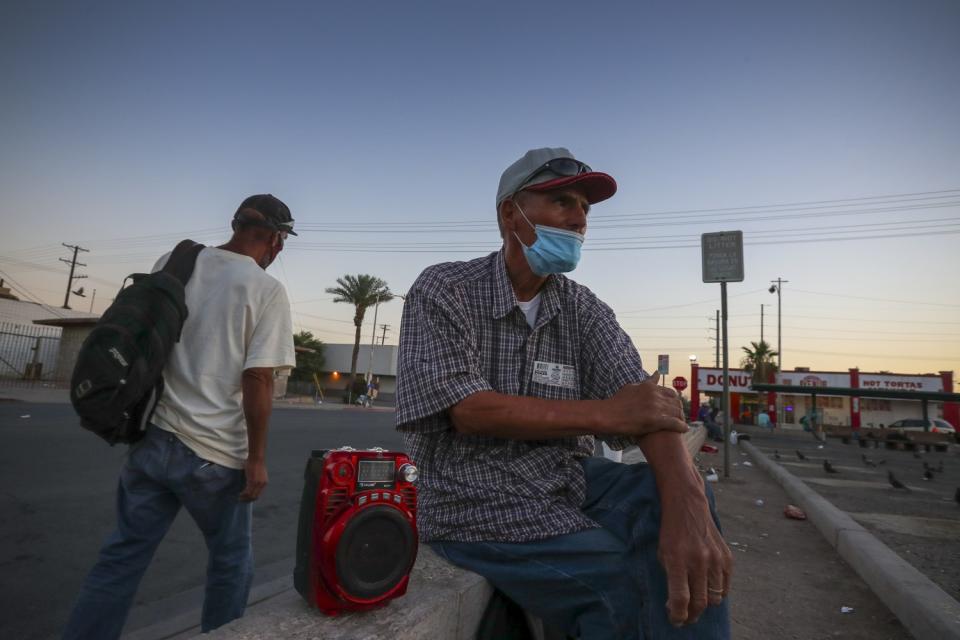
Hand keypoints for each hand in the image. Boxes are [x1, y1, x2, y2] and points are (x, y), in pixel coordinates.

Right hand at [239, 458, 267, 501]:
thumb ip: (255, 479)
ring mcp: (257, 484)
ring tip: (239, 498)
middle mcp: (262, 484)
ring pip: (250, 496)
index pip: (258, 494)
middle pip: (255, 497)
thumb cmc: (256, 463)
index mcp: (264, 483)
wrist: (257, 457)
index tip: (246, 498)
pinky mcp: (252, 481)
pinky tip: (239, 494)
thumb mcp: (258, 473)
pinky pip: (247, 492)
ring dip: (244, 498)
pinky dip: (243, 495)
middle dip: (247, 500)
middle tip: (241, 500)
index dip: (251, 498)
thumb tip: (249, 483)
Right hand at [606, 372, 687, 437]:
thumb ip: (646, 382)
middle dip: (679, 410)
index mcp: (650, 387)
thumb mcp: (631, 387)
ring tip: (682, 424)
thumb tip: (656, 374)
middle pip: (676, 402)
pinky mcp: (656, 420)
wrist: (607, 415)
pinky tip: (684, 429)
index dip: (674, 401)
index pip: (670, 392)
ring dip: (681, 418)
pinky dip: (681, 427)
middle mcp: (655, 395)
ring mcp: (656, 408)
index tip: (674, 407)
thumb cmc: (616, 402)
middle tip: (680, 417)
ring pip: (677, 412)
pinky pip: (674, 423)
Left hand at [658, 491, 732, 625]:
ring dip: (705, 605)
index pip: (680, 599)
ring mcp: (715, 559)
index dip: (678, 616)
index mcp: (677, 560)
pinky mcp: (726, 557)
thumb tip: (677, 606)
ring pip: (715, 598)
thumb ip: (671, 579)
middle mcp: (698, 561)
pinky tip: (707, 589)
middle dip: (692, 616)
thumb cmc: (671, 532)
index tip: (676, 620)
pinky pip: (725, 586)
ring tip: (697, 603)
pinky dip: (717, 593)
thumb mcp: (662, 554)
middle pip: (700, 603)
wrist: (688, 506)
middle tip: (686, 617)